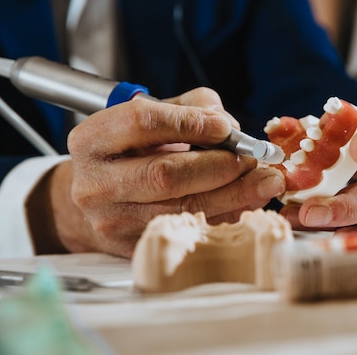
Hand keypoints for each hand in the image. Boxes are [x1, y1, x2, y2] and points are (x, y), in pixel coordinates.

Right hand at [27, 88, 284, 256]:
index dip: (191, 123)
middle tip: (253, 159)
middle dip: (220, 165)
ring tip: (264, 181)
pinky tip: (247, 204)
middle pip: (166, 174)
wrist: (97, 198)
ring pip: (183, 208)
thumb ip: (189, 108)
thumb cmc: (129, 152)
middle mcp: (95, 184)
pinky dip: (225, 216)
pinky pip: (189, 232)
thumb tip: (230, 125)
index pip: (143, 123)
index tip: (227, 127)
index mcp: (92, 140)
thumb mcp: (149, 117)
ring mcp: (112, 222)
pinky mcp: (133, 248)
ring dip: (233, 194)